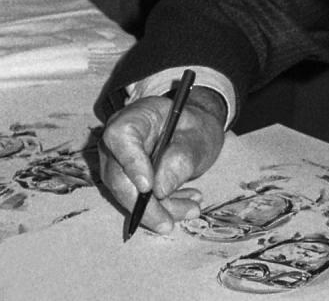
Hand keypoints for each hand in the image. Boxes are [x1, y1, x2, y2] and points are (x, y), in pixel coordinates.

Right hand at [98, 89, 225, 233]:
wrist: (195, 130)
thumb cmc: (197, 126)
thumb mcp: (200, 136)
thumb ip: (182, 158)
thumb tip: (159, 190)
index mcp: (137, 116)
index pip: (121, 136)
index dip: (131, 163)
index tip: (148, 188)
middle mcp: (119, 139)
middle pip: (119, 175)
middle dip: (145, 204)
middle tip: (169, 222)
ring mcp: (118, 161)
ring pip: (128, 193)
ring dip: (159, 209)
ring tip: (192, 210)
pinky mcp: (125, 179)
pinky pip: (137, 199)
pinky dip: (162, 207)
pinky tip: (186, 206)